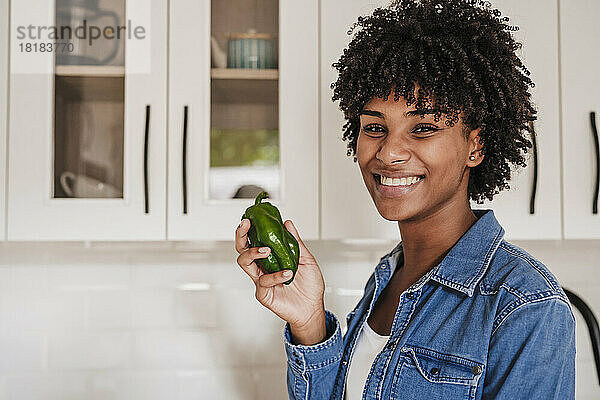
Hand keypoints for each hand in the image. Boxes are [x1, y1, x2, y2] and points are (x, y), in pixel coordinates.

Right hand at [235, 218, 325, 343]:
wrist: (312, 308)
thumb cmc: (309, 286)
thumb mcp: (306, 259)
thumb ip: (295, 242)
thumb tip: (288, 224)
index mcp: (271, 258)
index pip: (254, 241)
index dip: (249, 229)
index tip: (250, 218)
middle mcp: (263, 268)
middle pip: (242, 249)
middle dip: (241, 235)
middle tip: (246, 225)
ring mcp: (261, 280)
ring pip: (245, 263)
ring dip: (254, 252)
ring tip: (267, 249)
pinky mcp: (263, 293)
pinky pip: (263, 281)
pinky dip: (276, 276)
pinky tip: (287, 273)